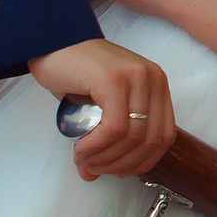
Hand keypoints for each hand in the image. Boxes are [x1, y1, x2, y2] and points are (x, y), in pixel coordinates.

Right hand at [28, 37, 174, 179]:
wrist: (52, 42)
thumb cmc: (76, 74)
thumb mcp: (100, 108)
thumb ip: (105, 140)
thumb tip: (95, 174)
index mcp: (156, 85)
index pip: (164, 136)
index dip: (142, 161)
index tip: (118, 170)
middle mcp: (152, 79)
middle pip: (151, 140)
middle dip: (121, 164)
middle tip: (94, 168)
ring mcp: (136, 77)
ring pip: (133, 137)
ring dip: (105, 158)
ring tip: (84, 159)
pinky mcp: (114, 80)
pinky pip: (114, 128)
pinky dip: (96, 146)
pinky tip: (81, 149)